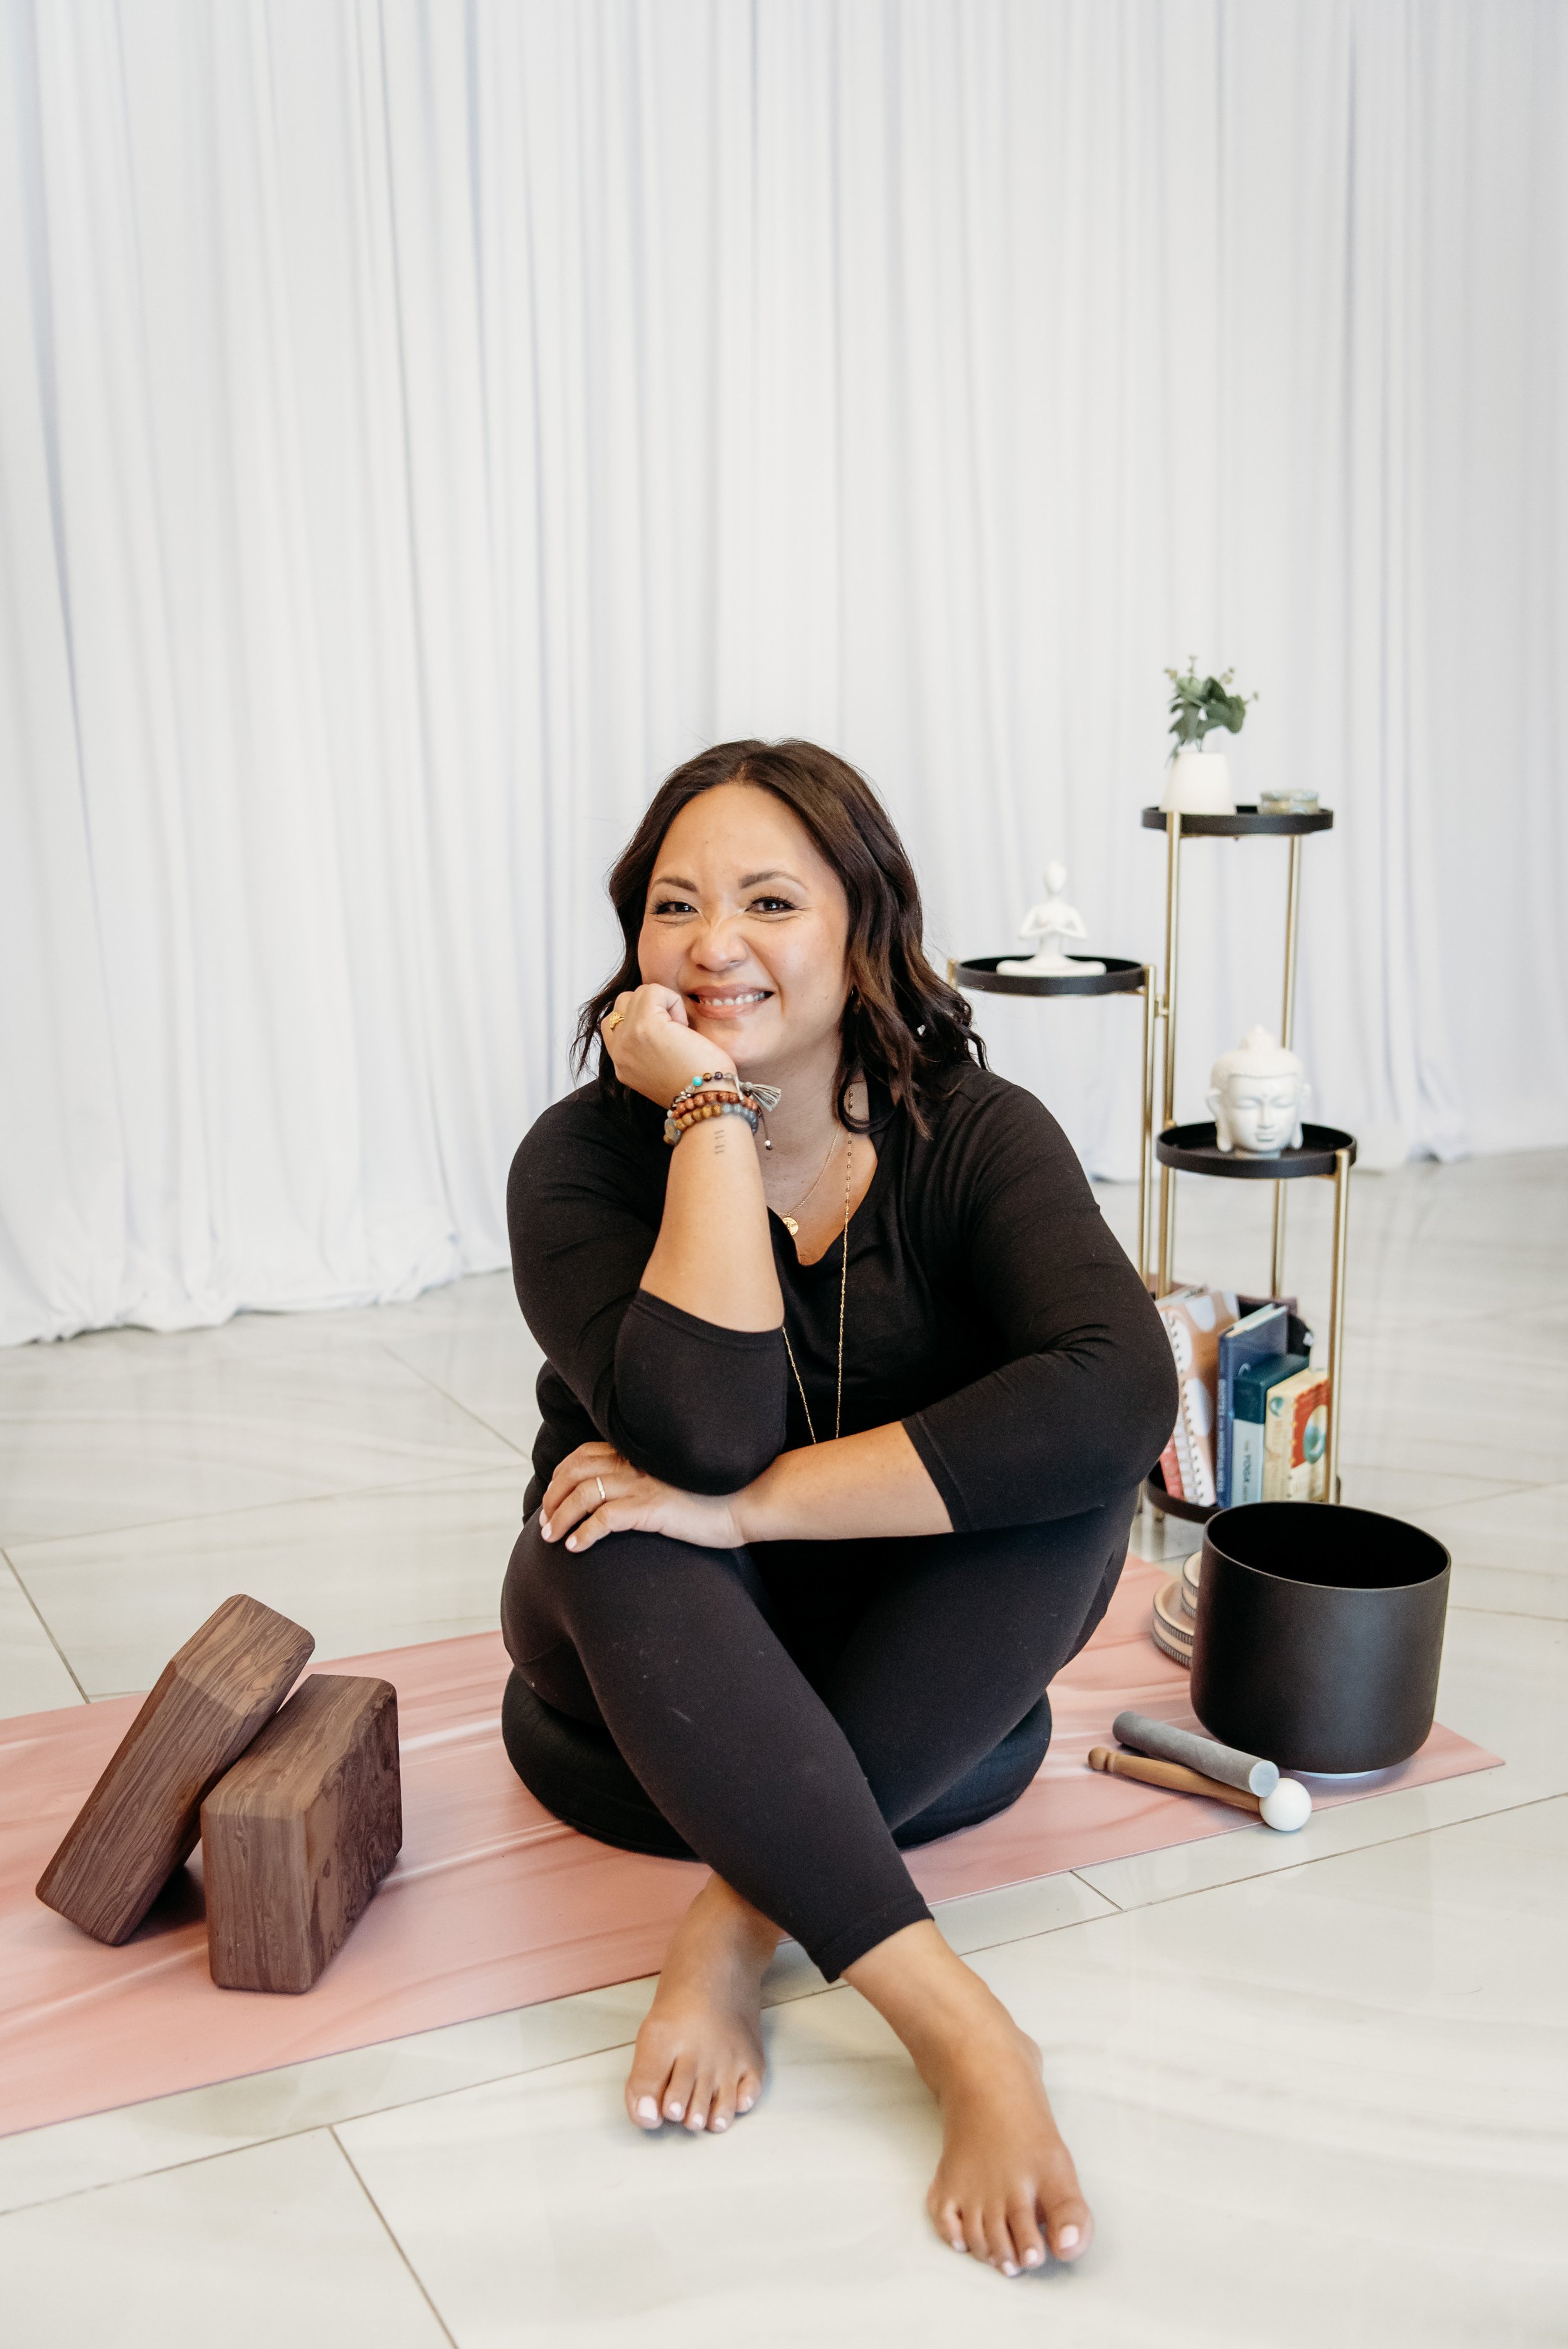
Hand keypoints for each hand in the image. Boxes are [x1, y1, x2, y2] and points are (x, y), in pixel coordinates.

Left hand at [539, 1442, 745, 1552]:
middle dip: (552, 1497)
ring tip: (553, 1538)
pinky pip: (604, 1519)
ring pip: (582, 1494)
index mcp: (639, 1453)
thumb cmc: (715, 1496)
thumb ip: (647, 1481)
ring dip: (560, 1517)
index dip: (560, 1476)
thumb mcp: (673, 1480)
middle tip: (544, 1522)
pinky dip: (583, 1533)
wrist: (748, 1501)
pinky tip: (577, 1547)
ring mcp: (643, 1484)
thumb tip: (623, 1499)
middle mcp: (636, 1463)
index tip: (552, 1499)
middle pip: (575, 1471)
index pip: (584, 1454)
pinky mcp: (651, 1508)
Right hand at [601, 985, 733, 1110]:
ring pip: (635, 994)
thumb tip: (661, 1020)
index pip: (615, 1024)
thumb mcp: (664, 1069)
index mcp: (622, 1065)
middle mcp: (619, 1053)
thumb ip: (650, 1048)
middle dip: (649, 1008)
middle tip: (674, 1032)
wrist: (709, 1101)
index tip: (667, 1040)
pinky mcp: (645, 1026)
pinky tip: (685, 1027)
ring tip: (679, 1029)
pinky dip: (672, 1001)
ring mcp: (628, 1039)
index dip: (643, 1019)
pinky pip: (653, 990)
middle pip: (622, 1004)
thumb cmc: (701, 1085)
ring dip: (661, 1003)